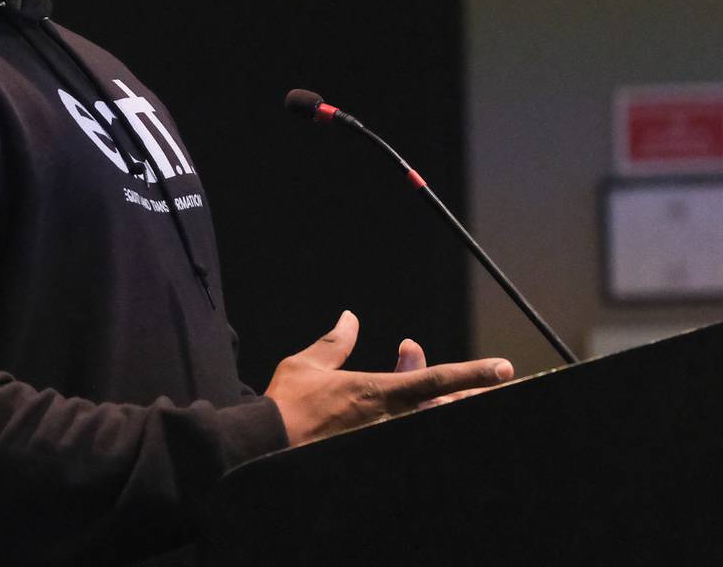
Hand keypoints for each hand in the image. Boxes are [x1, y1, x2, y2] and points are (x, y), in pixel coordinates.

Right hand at [264, 310, 513, 445]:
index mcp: (377, 392)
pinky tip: (417, 413)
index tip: (503, 368)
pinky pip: (404, 436)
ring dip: (442, 405)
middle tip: (492, 385)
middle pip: (442, 406)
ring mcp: (382, 439)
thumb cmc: (286, 404)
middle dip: (468, 394)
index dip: (473, 374)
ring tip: (462, 395)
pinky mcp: (371, 453)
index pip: (436, 380)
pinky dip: (415, 420)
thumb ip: (336, 342)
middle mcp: (388, 419)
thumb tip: (350, 317)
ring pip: (426, 421)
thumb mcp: (307, 364)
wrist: (266, 445)